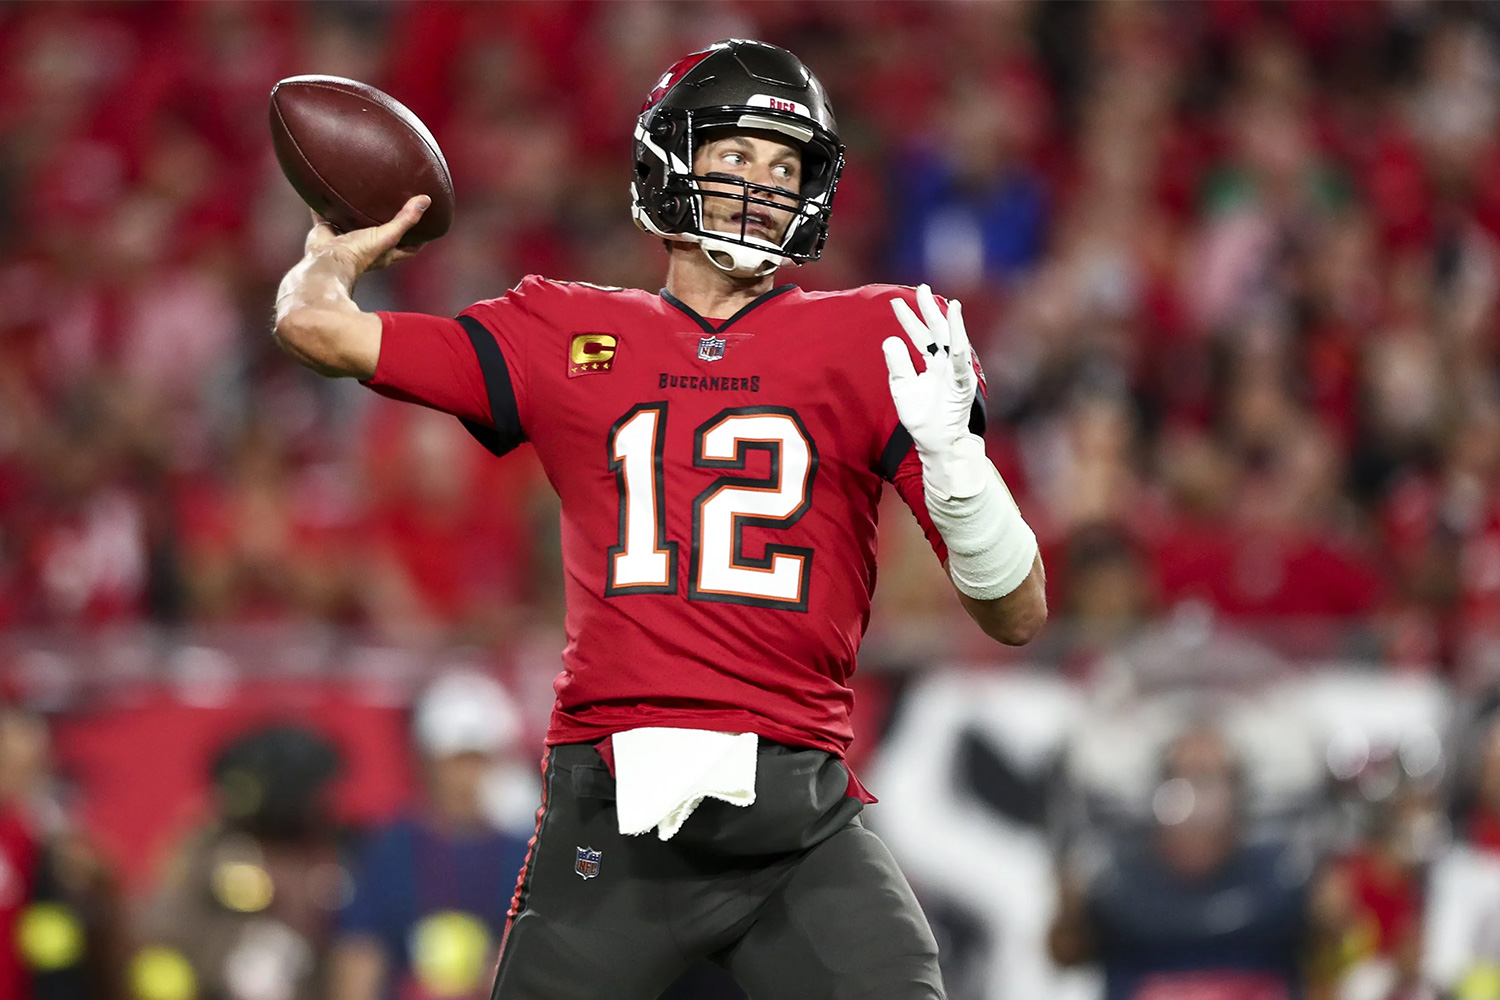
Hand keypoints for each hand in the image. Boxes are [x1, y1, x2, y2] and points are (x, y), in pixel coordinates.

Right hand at [304, 195, 429, 274]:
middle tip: (394, 202)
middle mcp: (366, 246)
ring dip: (356, 212)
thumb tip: (426, 200)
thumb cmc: (360, 253)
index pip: (408, 248)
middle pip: (381, 233)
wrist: (327, 260)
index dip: (419, 239)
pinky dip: (326, 205)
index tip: (428, 227)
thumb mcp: (388, 235)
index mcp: (384, 252)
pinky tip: (327, 190)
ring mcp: (345, 239)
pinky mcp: (327, 231)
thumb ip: (405, 219)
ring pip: (353, 223)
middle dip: (387, 221)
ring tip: (362, 192)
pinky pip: (326, 215)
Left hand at [882, 284, 983, 496]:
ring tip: (949, 303)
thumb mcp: (902, 389)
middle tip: (922, 288)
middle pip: (938, 332)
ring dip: (952, 324)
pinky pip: (962, 366)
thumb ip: (897, 366)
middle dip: (930, 310)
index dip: (908, 319)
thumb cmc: (922, 419)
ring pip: (955, 343)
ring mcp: (955, 374)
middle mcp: (945, 365)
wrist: (937, 444)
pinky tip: (958, 335)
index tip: (895, 302)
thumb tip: (890, 340)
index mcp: (931, 364)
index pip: (919, 336)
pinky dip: (960, 349)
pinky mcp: (962, 387)